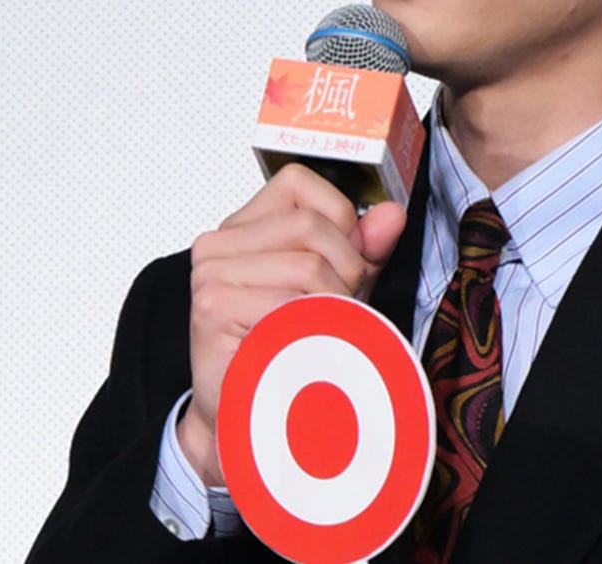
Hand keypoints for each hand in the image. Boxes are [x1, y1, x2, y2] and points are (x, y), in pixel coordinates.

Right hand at [175, 162, 407, 484]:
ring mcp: (209, 274)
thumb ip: (363, 250)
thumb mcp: (337, 290)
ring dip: (334, 305)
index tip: (346, 261)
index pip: (299, 182)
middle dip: (346, 269)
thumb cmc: (288, 351)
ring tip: (322, 334)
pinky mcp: (211, 308)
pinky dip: (314, 328)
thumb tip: (391, 214)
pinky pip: (289, 304)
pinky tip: (304, 349)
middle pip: (310, 226)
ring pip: (307, 264)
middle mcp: (217, 243)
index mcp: (243, 227)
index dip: (340, 217)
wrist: (245, 419)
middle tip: (341, 311)